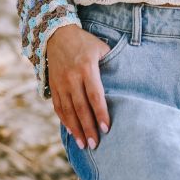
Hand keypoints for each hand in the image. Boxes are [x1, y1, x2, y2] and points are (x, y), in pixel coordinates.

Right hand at [46, 23, 112, 150]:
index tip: (106, 128)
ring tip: (83, 145)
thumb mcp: (100, 47)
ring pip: (68, 111)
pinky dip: (64, 121)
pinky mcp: (53, 86)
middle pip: (81, 107)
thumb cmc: (84, 42)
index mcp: (87, 68)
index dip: (100, 113)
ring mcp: (61, 83)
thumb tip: (127, 78)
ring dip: (75, 129)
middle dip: (88, 128)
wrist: (56, 34)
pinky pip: (58, 107)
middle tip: (95, 145)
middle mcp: (72, 78)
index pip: (95, 95)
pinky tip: (71, 132)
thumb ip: (111, 63)